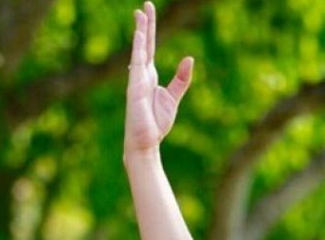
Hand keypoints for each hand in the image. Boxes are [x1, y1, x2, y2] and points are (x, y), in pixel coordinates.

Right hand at [124, 1, 192, 155]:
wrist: (146, 142)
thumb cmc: (157, 122)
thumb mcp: (174, 97)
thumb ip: (181, 78)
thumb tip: (189, 58)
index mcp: (150, 75)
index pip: (150, 47)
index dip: (150, 30)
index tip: (148, 12)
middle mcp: (141, 74)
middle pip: (144, 44)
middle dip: (145, 24)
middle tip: (145, 4)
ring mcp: (137, 79)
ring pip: (140, 51)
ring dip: (141, 32)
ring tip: (140, 14)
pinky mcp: (135, 88)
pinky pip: (137, 65)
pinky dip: (139, 51)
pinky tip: (140, 37)